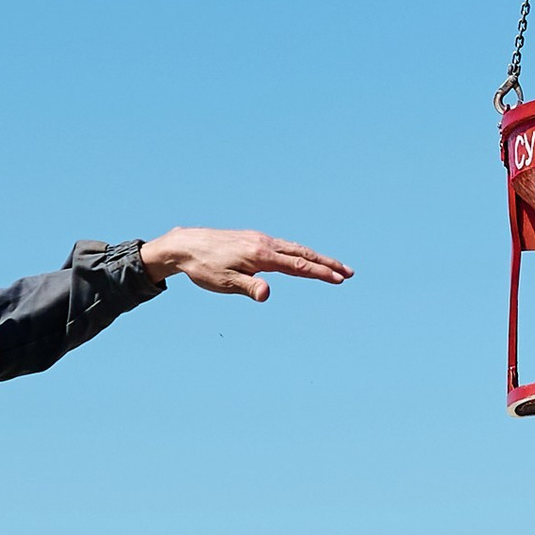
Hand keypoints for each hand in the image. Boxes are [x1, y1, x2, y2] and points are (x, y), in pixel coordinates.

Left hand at [139, 227, 351, 302]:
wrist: (185, 245)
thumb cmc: (204, 267)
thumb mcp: (224, 282)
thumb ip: (249, 287)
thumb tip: (267, 294)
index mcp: (261, 255)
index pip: (298, 265)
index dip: (320, 273)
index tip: (340, 279)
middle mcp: (264, 243)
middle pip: (303, 253)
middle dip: (327, 264)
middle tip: (349, 273)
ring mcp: (259, 239)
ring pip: (294, 248)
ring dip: (315, 257)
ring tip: (332, 268)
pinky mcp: (252, 240)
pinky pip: (283, 246)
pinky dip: (299, 253)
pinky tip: (300, 259)